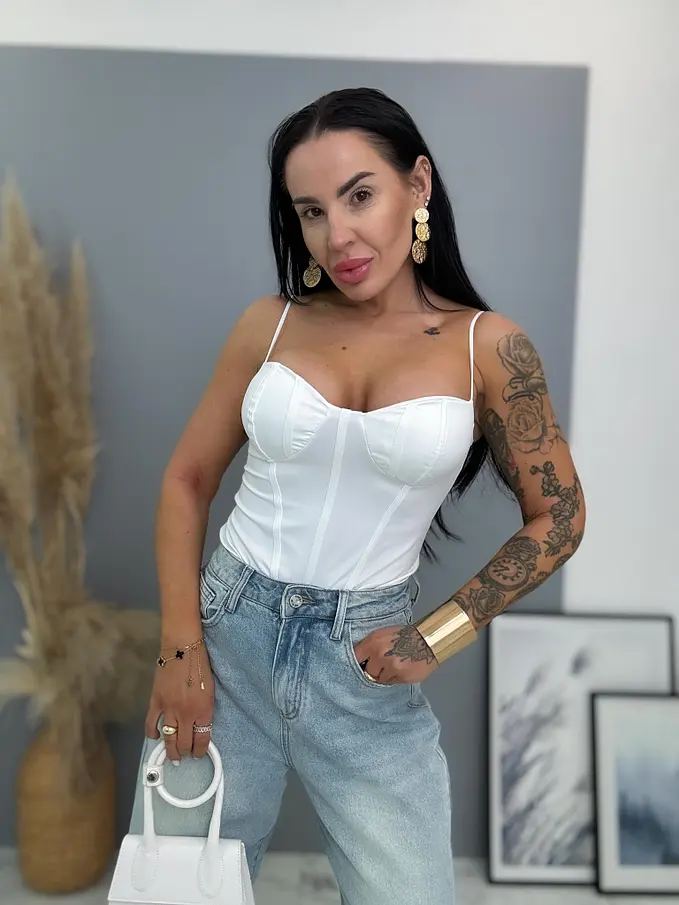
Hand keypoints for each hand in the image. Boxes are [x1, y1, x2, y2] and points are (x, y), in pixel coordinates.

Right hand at [144, 643, 214, 763]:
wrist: (183, 649)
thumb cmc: (201, 666)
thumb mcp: (211, 690)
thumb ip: (205, 709)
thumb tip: (199, 725)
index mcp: (204, 710)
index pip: (202, 739)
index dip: (200, 750)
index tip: (198, 754)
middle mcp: (187, 713)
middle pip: (184, 743)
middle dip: (184, 753)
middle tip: (184, 756)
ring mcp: (170, 709)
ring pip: (168, 738)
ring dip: (170, 750)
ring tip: (171, 755)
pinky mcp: (156, 702)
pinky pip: (151, 724)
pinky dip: (152, 733)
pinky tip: (155, 736)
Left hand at [353, 624, 438, 684]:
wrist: (428, 641)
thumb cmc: (406, 636)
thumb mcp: (383, 634)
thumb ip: (370, 646)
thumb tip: (359, 658)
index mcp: (373, 642)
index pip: (355, 657)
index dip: (357, 663)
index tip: (359, 665)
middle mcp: (381, 656)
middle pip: (367, 672)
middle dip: (373, 670)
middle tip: (381, 665)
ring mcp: (392, 668)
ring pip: (380, 679)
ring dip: (385, 675)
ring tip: (394, 665)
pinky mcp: (402, 678)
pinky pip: (391, 683)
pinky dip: (395, 678)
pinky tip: (402, 669)